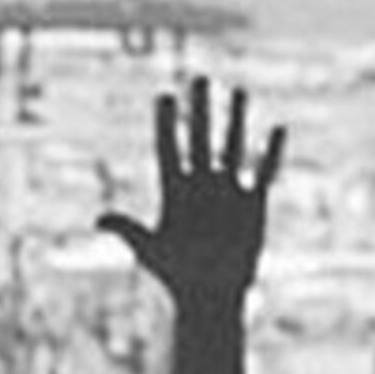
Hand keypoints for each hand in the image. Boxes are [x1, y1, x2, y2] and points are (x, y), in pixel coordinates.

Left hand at [96, 75, 283, 308]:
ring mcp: (226, 191)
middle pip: (198, 138)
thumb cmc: (175, 276)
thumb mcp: (149, 250)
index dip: (165, 123)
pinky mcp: (251, 203)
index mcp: (172, 191)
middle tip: (199, 78)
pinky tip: (276, 129)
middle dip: (199, 109)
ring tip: (237, 90)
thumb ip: (127, 230)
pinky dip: (270, 153)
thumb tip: (98, 219)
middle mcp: (199, 184)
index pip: (167, 149)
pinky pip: (262, 172)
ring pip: (230, 147)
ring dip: (234, 120)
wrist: (210, 295)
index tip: (164, 95)